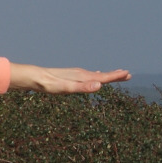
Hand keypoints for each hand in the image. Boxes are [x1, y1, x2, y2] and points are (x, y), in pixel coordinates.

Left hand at [7, 64, 130, 94]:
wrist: (33, 77)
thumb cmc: (48, 84)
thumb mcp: (65, 88)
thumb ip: (81, 88)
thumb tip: (99, 86)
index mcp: (81, 77)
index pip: (102, 77)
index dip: (115, 77)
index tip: (128, 74)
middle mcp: (79, 74)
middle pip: (101, 75)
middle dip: (114, 76)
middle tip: (128, 75)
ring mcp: (74, 75)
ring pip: (94, 75)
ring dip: (105, 76)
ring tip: (115, 75)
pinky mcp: (68, 77)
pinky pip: (85, 77)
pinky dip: (93, 77)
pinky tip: (93, 78)